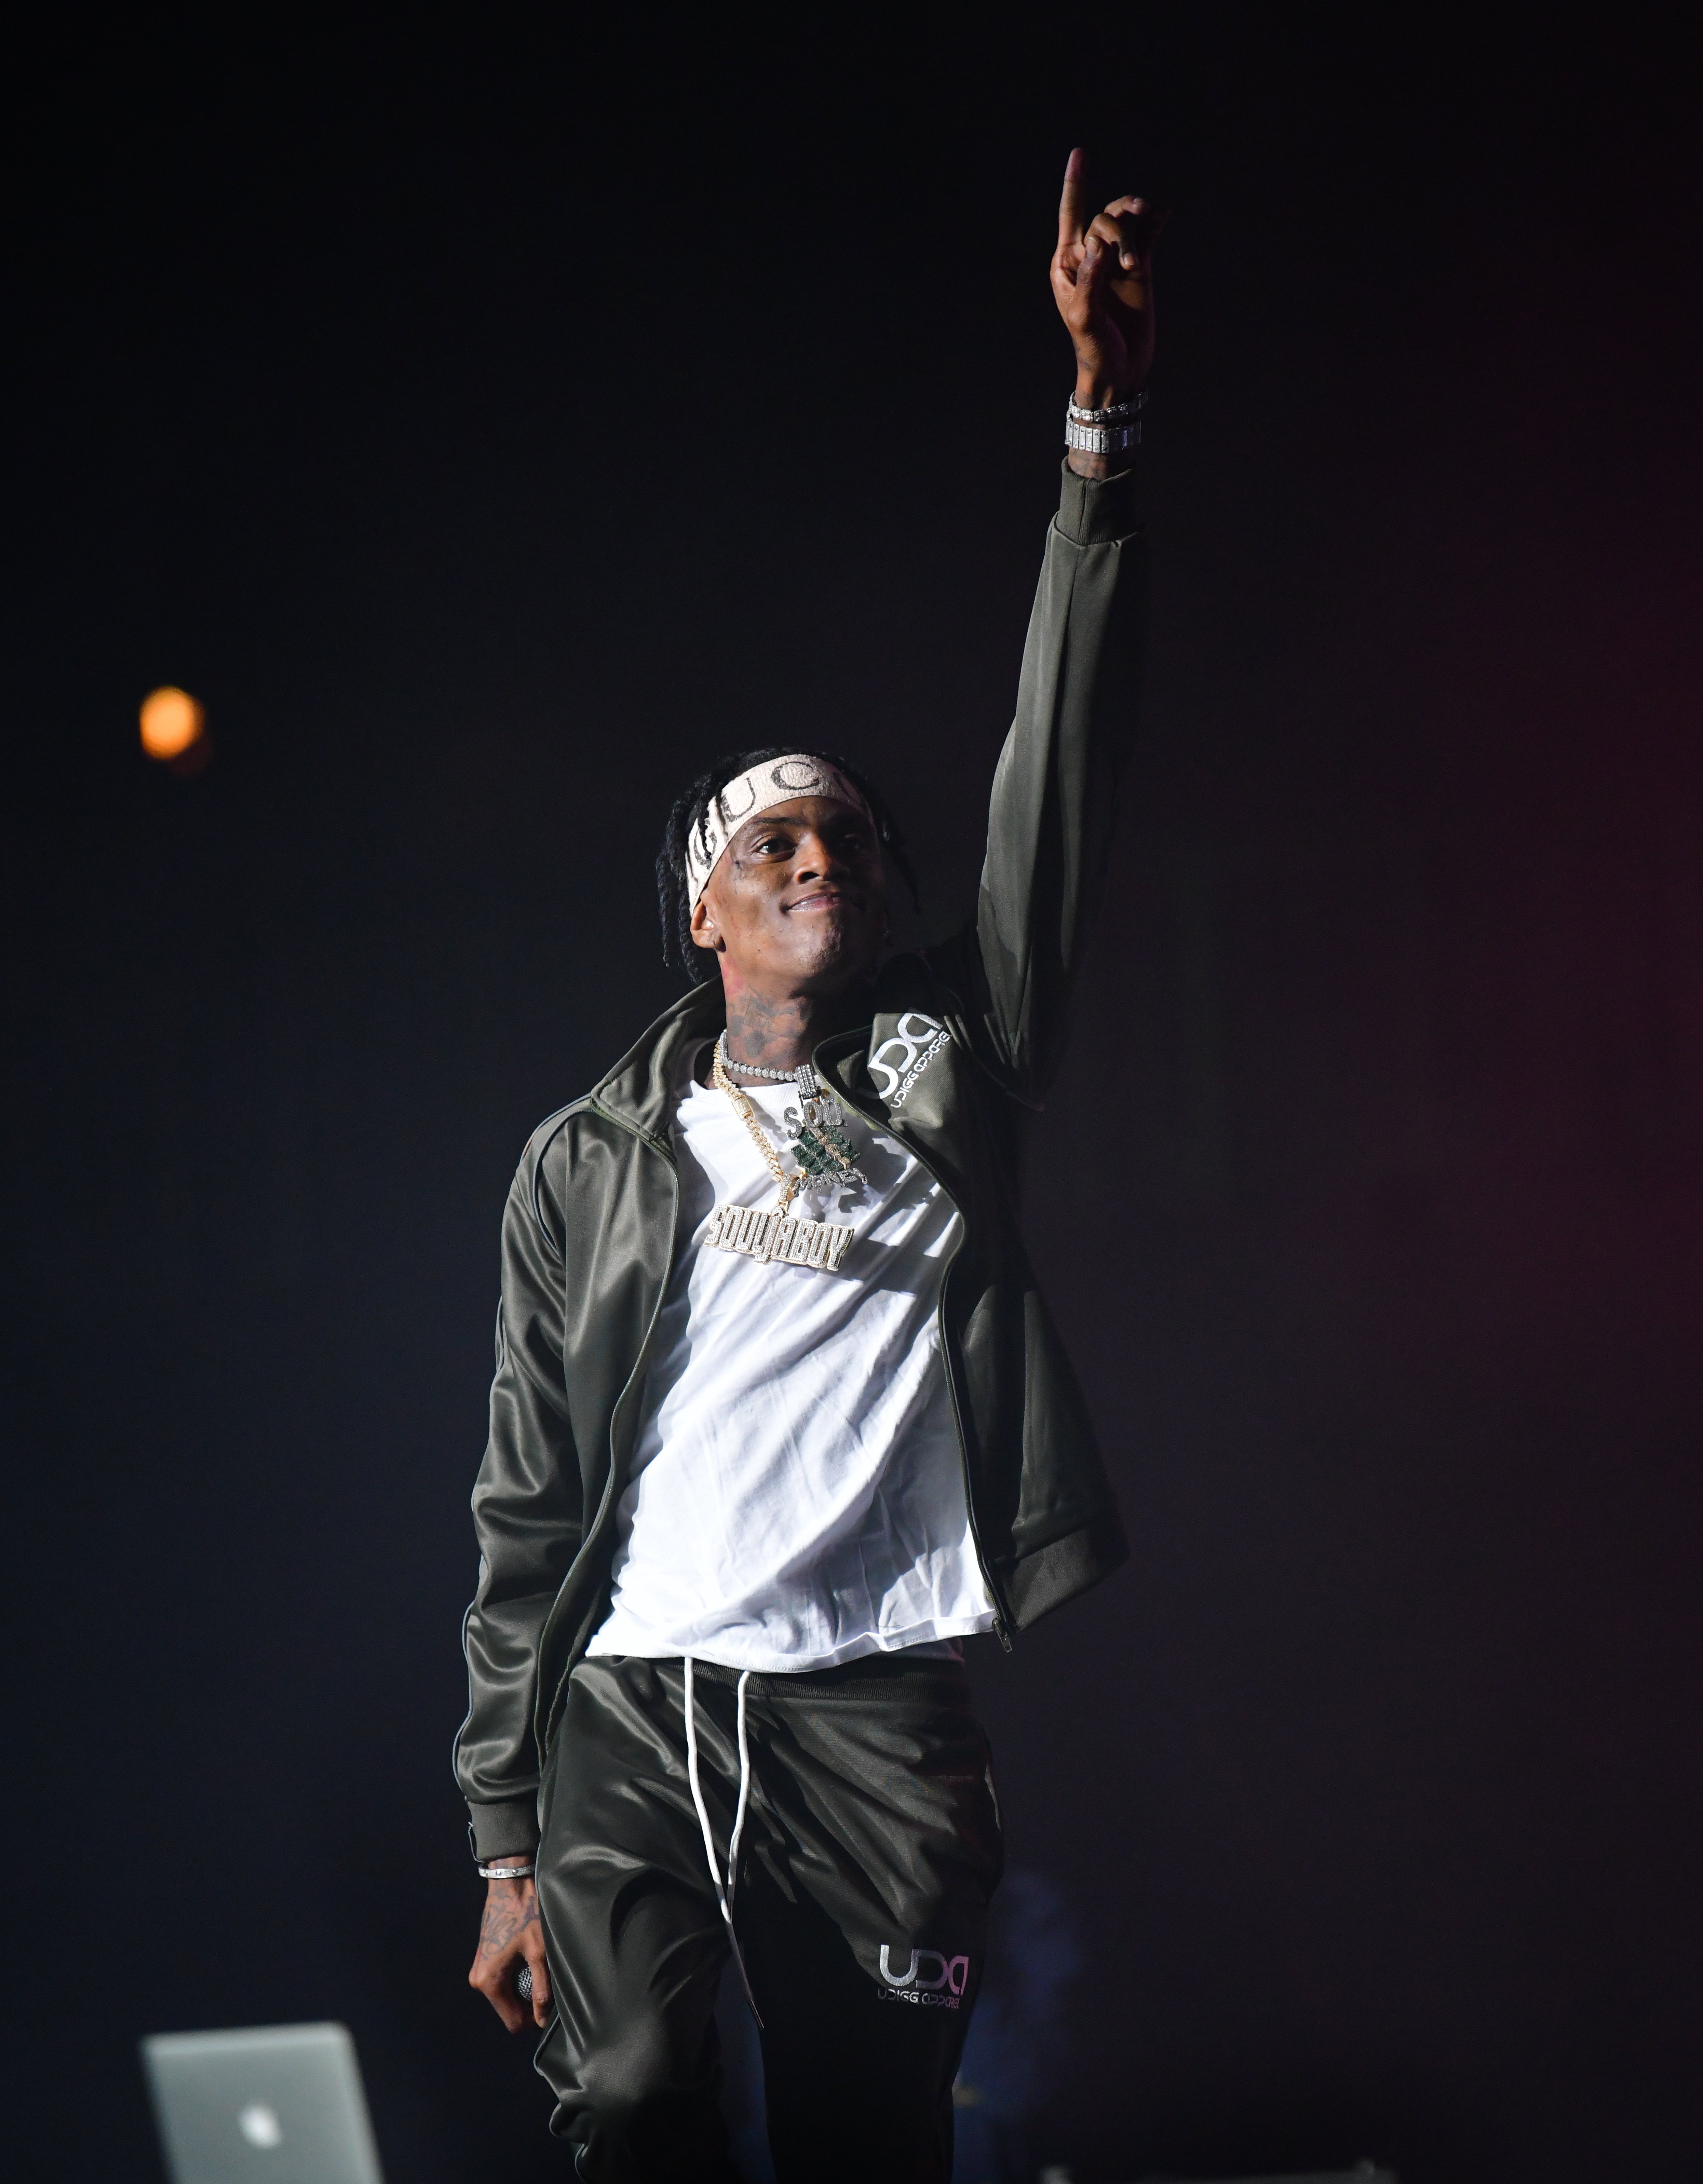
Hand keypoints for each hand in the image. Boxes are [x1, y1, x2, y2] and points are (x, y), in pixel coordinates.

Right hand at [467, 1868, 550, 2031]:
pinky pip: (503, 1982)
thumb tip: (542, 2018)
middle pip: (509, 2010)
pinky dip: (517, 1978)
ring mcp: (479, 1970)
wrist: (510, 1884)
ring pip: (507, 1996)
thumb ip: (541, 1988)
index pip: (513, 2023)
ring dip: (524, 1989)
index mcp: (489, 1982)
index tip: (550, 2005)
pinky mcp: (484, 1960)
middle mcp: (479, 1980)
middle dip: (529, 2003)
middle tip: (547, 1982)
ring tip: (539, 1967)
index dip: (534, 2020)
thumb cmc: (526, 1913)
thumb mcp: (539, 1951)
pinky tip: (529, 1960)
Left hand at [1051, 147, 1164, 410]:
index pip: (1070, 216)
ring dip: (1136, 216)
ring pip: (1125, 221)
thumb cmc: (1093, 348)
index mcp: (1068, 264)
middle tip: (1127, 263)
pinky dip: (1155, 221)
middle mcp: (1090, 256)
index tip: (1080, 154)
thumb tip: (1099, 246)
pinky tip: (1163, 213)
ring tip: (1149, 219)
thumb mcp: (1084, 319)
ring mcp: (1116, 260)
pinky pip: (1147, 235)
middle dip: (1117, 230)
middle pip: (1104, 219)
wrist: (1119, 370)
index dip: (1075, 185)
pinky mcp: (1139, 268)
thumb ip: (1089, 280)